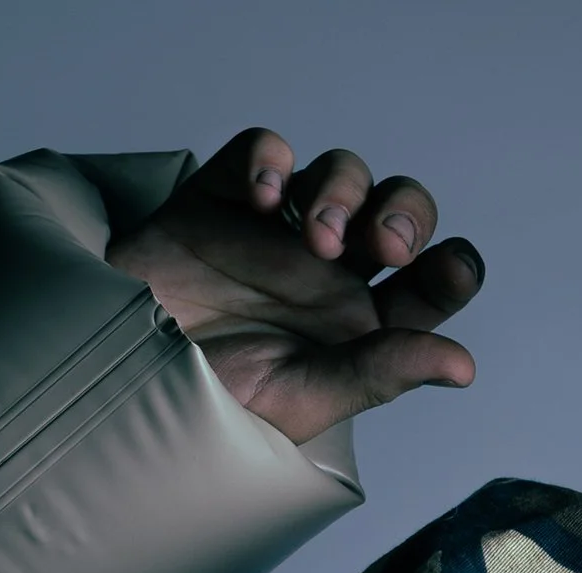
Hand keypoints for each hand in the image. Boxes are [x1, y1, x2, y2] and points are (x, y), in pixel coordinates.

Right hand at [108, 129, 483, 442]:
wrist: (120, 386)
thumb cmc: (210, 409)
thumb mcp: (303, 401)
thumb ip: (378, 374)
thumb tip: (461, 365)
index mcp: (361, 326)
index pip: (429, 285)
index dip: (451, 268)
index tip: (450, 271)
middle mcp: (329, 274)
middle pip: (397, 212)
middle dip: (406, 213)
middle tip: (386, 247)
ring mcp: (279, 232)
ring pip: (342, 174)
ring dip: (346, 191)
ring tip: (321, 239)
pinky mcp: (224, 196)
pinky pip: (264, 153)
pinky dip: (274, 160)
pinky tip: (270, 199)